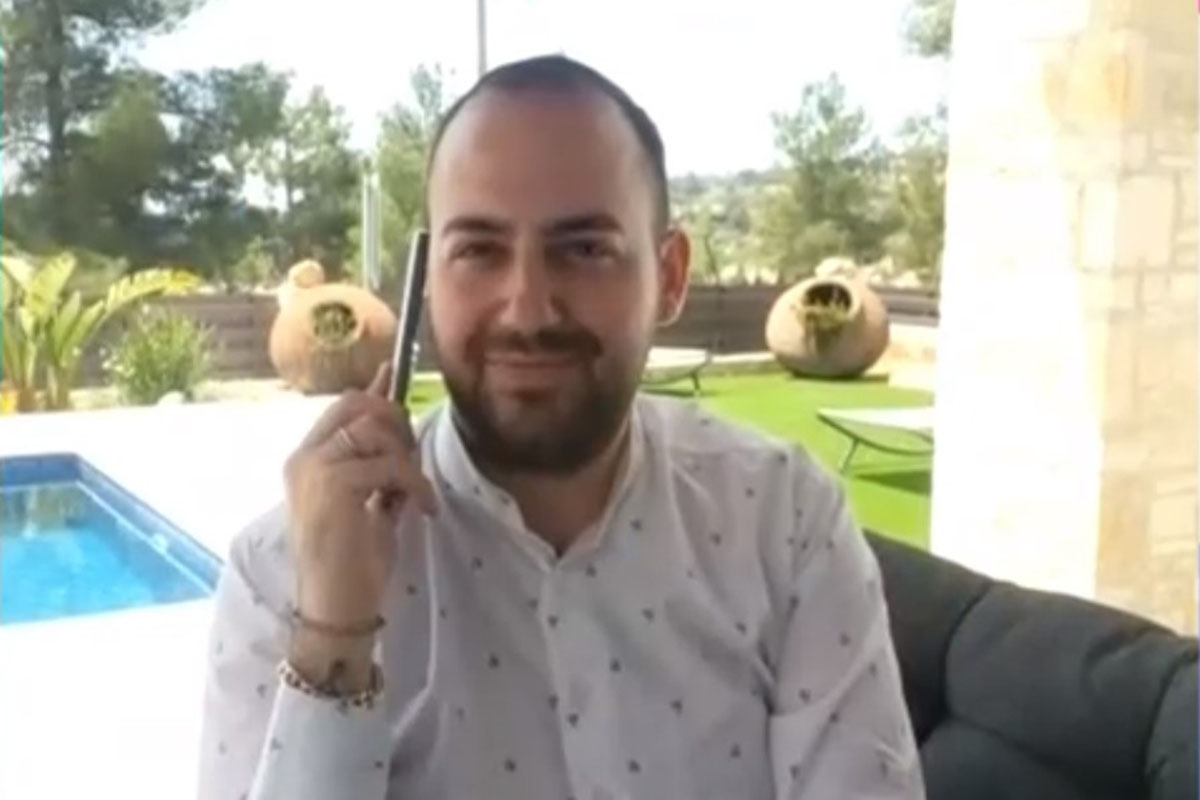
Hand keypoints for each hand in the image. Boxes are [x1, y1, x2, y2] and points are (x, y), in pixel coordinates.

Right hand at [282, 363, 435, 687]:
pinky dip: (416, 484)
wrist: (334, 609)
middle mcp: (304, 458)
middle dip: (396, 421)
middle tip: (413, 458)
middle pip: (358, 405)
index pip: (342, 408)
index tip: (395, 375)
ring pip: (377, 430)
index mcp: (306, 461)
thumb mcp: (371, 504)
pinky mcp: (335, 484)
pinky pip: (391, 464)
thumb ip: (381, 466)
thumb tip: (400, 429)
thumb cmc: (353, 566)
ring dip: (407, 458)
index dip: (374, 392)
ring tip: (415, 492)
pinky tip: (423, 509)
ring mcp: (315, 469)